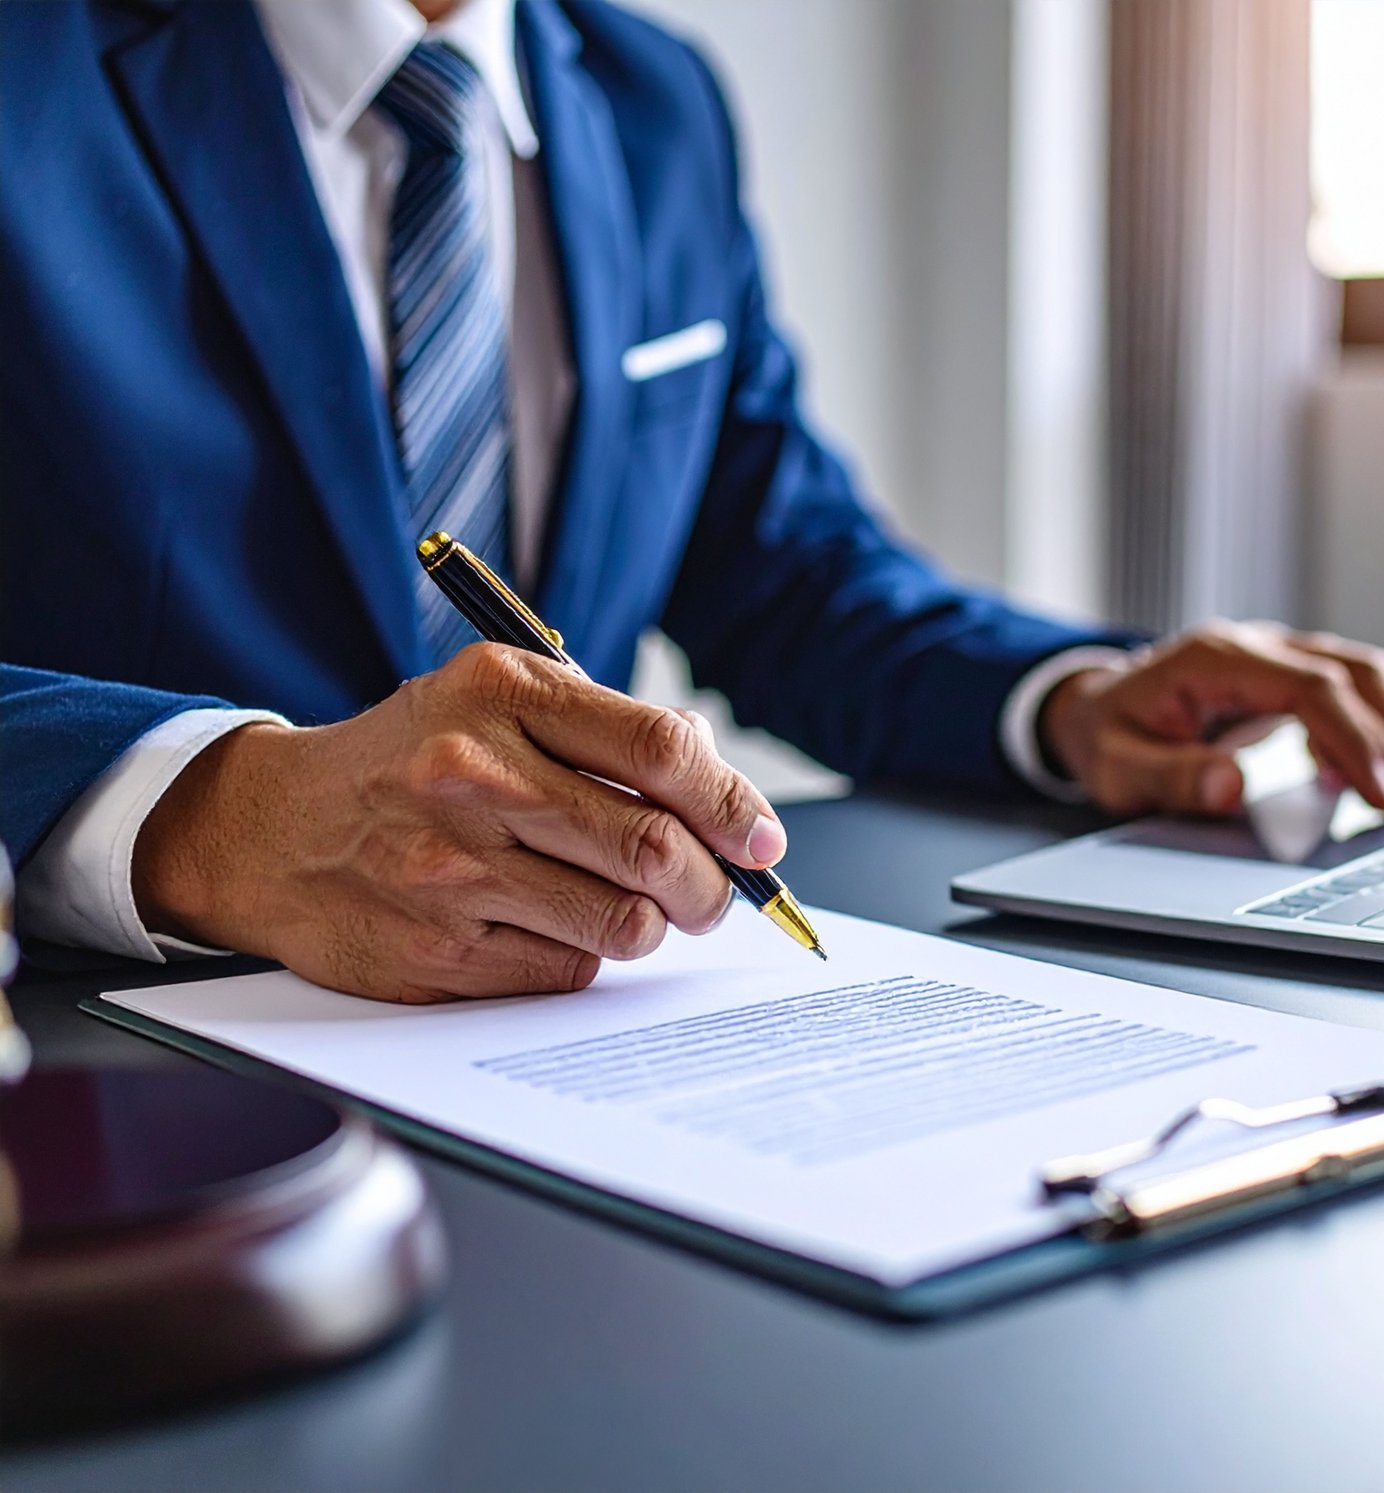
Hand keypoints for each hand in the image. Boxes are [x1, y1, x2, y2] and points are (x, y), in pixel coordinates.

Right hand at [132, 644, 785, 1003]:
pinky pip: (567, 969)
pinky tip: (556, 925)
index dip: (732, 802)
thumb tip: (719, 784)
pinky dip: (587, 954)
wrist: (270, 832)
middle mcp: (474, 775)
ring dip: (655, 925)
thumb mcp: (494, 701)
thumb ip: (603, 728)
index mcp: (502, 693)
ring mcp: (452, 869)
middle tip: (714, 892)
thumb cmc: (410, 760)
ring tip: (641, 910)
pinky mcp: (437, 950)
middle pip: (655, 846)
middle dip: (711, 884)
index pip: (660, 749)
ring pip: (623, 920)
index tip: (761, 838)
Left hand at [1038, 622, 1383, 818]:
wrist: (1095, 708)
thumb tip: (1232, 787)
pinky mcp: (1285, 675)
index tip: (1380, 795)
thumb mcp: (1119, 768)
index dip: (1353, 741)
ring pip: (1360, 674)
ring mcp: (1274, 654)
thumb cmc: (1107, 737)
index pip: (1310, 687)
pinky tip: (1364, 779)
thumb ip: (1173, 777)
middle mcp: (1254, 645)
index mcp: (1216, 659)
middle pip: (1350, 676)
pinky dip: (1370, 728)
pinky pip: (1347, 689)